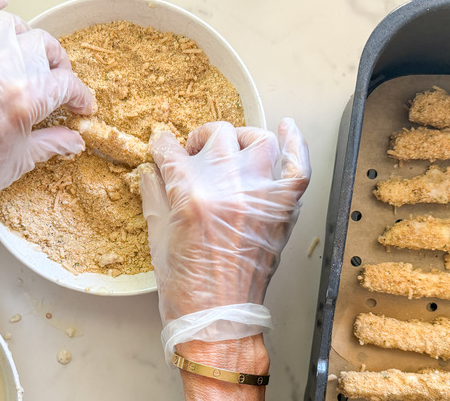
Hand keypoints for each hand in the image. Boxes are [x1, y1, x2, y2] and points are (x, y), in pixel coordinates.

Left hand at [0, 0, 94, 289]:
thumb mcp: (16, 164)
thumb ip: (50, 143)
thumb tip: (73, 139)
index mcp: (25, 100)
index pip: (66, 84)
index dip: (79, 96)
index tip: (79, 105)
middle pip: (43, 48)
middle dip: (56, 65)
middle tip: (54, 81)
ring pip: (9, 25)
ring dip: (24, 37)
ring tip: (23, 53)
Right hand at [140, 118, 309, 361]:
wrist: (218, 320)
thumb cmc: (185, 287)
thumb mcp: (157, 238)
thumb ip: (153, 196)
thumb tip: (151, 170)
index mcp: (190, 195)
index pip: (171, 151)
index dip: (162, 147)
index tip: (162, 150)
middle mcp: (227, 189)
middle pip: (216, 136)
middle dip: (198, 141)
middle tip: (194, 156)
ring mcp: (259, 198)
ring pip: (257, 140)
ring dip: (240, 138)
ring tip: (231, 149)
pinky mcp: (282, 210)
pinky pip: (297, 166)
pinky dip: (295, 144)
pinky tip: (287, 128)